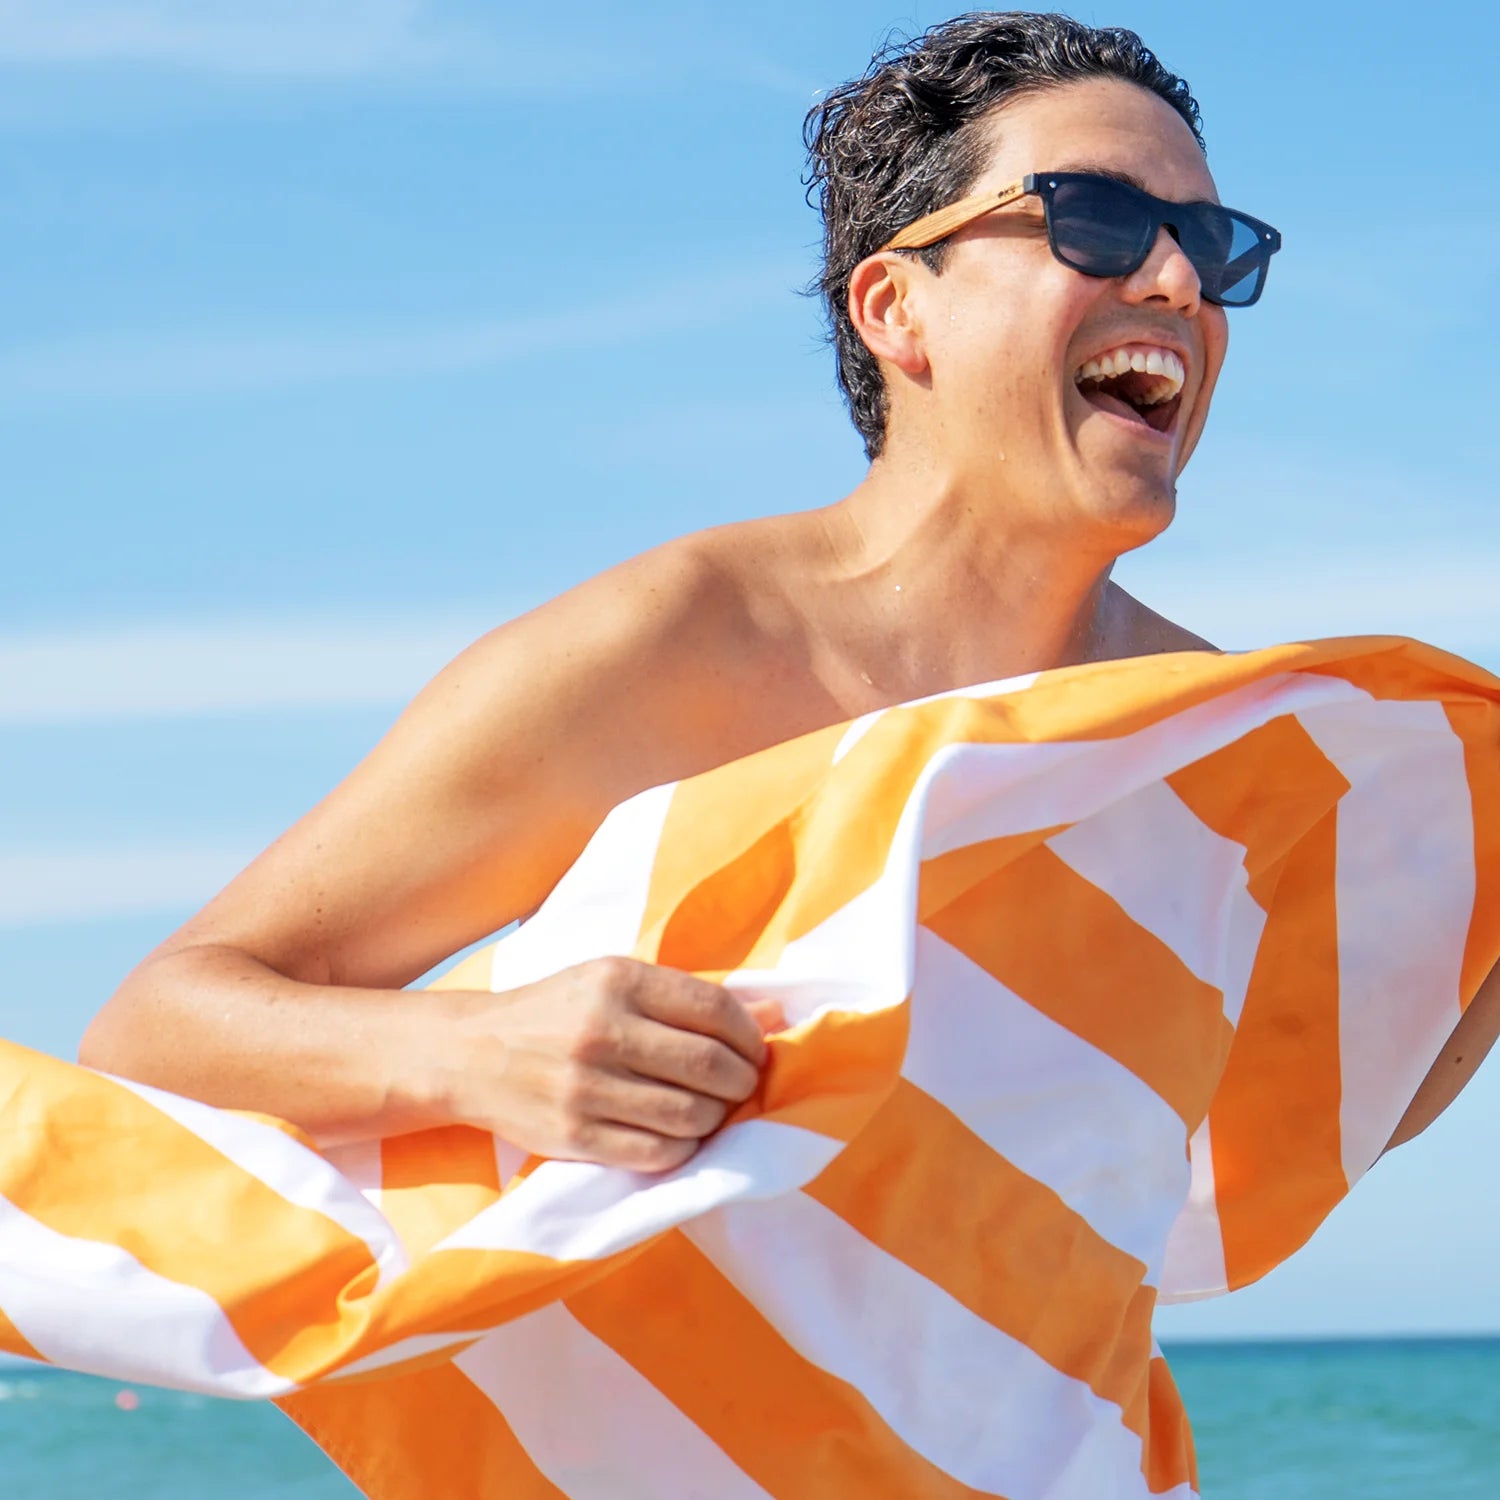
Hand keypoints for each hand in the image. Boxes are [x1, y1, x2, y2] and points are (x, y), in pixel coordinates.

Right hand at [436, 957, 783, 1172]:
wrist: (469, 1054)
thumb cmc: (556, 1012)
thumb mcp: (615, 982)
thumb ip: (690, 997)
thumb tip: (776, 1014)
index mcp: (619, 980)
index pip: (714, 1007)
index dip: (751, 1034)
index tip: (757, 1049)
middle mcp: (603, 1030)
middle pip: (709, 1065)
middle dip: (742, 1080)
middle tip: (742, 1085)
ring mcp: (587, 1087)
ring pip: (690, 1114)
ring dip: (717, 1117)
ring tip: (710, 1109)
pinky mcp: (575, 1136)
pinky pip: (658, 1152)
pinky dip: (684, 1147)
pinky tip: (678, 1133)